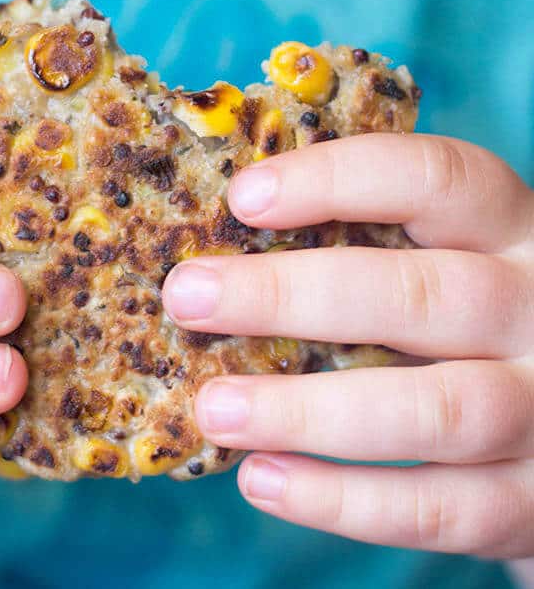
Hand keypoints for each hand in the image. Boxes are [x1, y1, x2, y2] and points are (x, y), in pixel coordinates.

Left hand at [163, 134, 533, 558]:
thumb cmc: (472, 320)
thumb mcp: (450, 259)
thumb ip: (375, 246)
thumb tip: (224, 253)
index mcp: (511, 228)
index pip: (436, 179)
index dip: (338, 180)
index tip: (243, 198)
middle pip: (419, 295)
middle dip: (290, 296)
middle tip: (188, 297)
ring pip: (432, 410)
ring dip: (308, 410)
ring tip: (215, 407)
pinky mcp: (532, 501)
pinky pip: (440, 508)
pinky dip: (344, 498)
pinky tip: (263, 478)